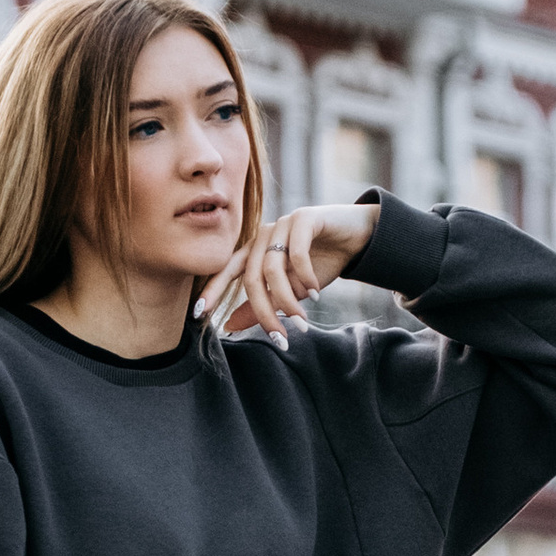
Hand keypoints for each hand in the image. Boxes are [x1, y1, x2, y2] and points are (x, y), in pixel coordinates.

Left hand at [198, 201, 376, 347]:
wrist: (358, 239)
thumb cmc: (322, 263)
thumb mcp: (291, 291)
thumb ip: (262, 306)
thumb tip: (229, 327)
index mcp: (255, 250)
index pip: (228, 270)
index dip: (212, 290)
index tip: (198, 314)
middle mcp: (264, 234)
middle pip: (251, 277)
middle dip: (264, 312)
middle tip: (280, 338)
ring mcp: (282, 223)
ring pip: (272, 268)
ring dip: (287, 300)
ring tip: (302, 321)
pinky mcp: (304, 218)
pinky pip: (296, 253)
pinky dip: (305, 278)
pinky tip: (315, 293)